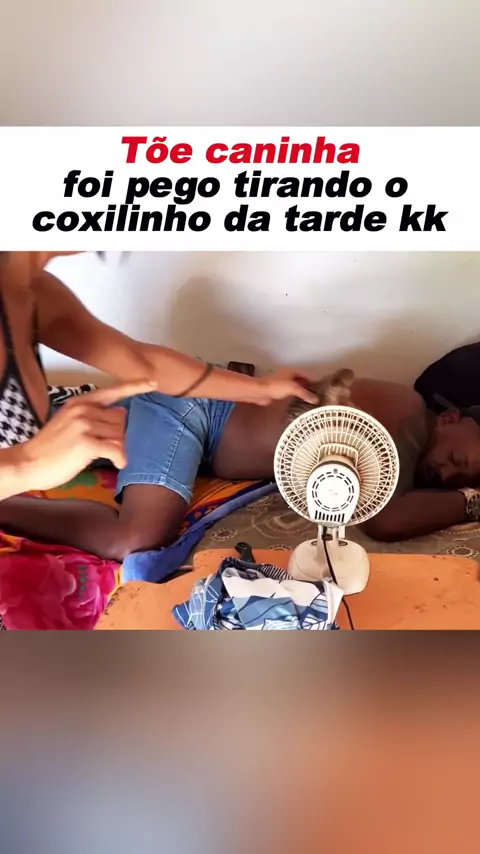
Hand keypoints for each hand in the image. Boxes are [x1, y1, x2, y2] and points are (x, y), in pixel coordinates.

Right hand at [13, 379, 156, 492]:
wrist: (29, 462)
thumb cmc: (50, 447)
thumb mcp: (70, 423)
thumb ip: (93, 416)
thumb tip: (120, 415)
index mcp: (80, 402)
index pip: (112, 391)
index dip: (134, 386)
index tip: (152, 382)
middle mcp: (84, 409)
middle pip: (121, 420)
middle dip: (118, 436)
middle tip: (104, 448)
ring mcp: (85, 425)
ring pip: (120, 435)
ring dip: (118, 448)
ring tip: (104, 457)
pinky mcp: (87, 443)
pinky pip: (116, 449)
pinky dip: (120, 458)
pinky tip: (117, 464)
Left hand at [249, 368, 318, 405]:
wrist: (260, 392)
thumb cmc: (276, 386)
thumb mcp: (293, 388)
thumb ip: (305, 393)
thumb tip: (316, 399)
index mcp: (292, 371)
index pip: (307, 374)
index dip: (314, 380)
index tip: (322, 387)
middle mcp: (288, 376)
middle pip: (302, 380)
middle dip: (309, 386)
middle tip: (319, 394)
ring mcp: (283, 383)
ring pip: (296, 387)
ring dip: (303, 392)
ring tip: (312, 399)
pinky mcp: (279, 391)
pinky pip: (291, 393)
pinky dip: (296, 397)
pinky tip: (300, 403)